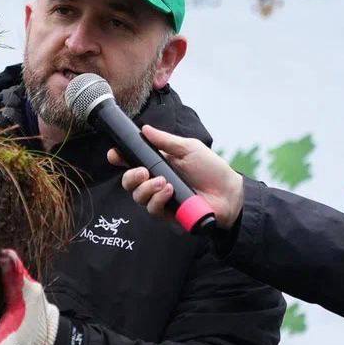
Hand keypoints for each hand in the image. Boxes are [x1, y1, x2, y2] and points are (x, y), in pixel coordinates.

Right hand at [107, 124, 244, 228]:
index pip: (132, 162)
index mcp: (158, 164)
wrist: (229, 193)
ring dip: (146, 189)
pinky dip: (158, 199)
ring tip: (163, 182)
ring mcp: (161, 200)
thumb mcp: (188, 148)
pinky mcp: (168, 215)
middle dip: (130, 177)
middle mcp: (156, 182)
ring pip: (138, 197)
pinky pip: (152, 209)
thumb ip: (165, 141)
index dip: (120, 159)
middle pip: (129, 183)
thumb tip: (145, 129)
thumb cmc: (211, 169)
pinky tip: (169, 191)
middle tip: (142, 172)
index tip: (114, 154)